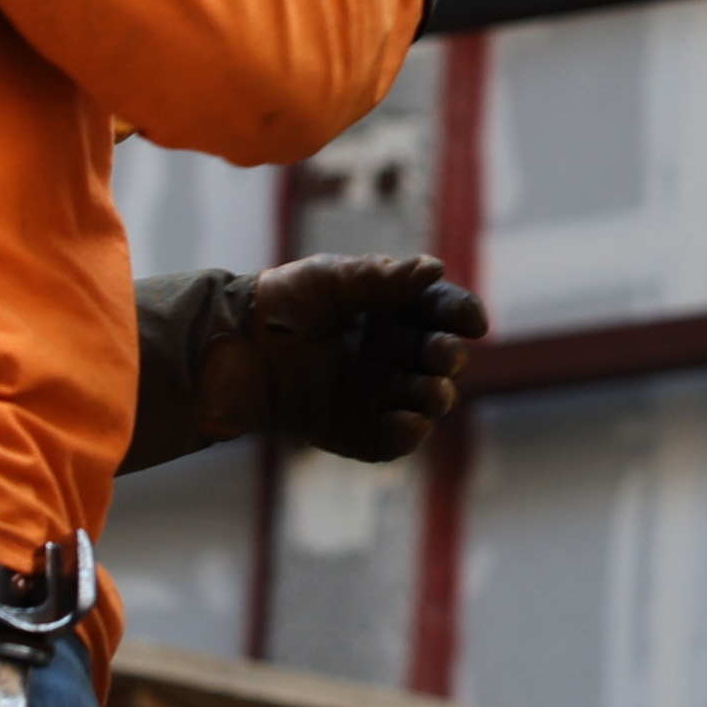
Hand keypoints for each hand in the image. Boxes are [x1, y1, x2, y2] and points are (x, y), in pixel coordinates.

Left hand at [224, 253, 486, 459]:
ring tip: (431, 389)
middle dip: (448, 355)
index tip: (473, 322)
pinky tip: (409, 420)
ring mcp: (379, 392)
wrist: (233, 349)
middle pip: (441, 356)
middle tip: (441, 353)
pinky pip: (396, 438)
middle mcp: (394, 351)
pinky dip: (408, 431)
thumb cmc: (282, 303)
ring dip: (437, 394)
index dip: (461, 314)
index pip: (442, 310)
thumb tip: (434, 269)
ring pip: (427, 399)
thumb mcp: (331, 279)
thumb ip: (382, 278)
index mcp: (394, 309)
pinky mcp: (360, 431)